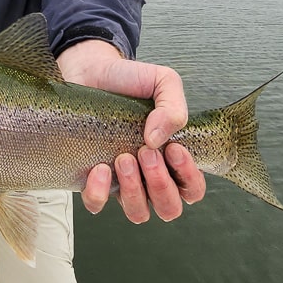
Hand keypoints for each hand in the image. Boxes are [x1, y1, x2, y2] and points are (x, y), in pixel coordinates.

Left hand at [57, 40, 205, 221]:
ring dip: (135, 190)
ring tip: (123, 158)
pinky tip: (99, 168)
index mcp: (172, 157)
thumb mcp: (163, 82)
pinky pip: (97, 204)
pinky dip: (100, 193)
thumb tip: (157, 140)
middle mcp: (149, 175)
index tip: (173, 148)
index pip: (192, 189)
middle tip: (145, 152)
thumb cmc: (130, 80)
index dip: (188, 177)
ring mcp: (122, 180)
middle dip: (160, 184)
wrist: (91, 69)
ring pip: (138, 213)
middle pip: (170, 208)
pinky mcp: (92, 178)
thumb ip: (174, 106)